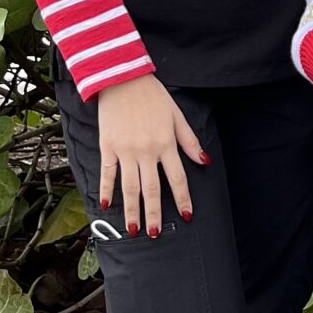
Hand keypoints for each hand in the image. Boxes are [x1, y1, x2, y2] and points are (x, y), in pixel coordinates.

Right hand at [96, 74, 205, 238]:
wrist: (123, 78)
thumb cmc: (153, 96)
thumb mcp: (177, 116)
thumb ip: (190, 142)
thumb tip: (205, 162)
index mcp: (166, 144)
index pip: (177, 178)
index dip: (182, 199)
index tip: (186, 216)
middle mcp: (146, 151)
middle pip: (151, 189)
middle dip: (154, 214)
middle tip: (156, 233)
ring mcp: (125, 150)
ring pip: (129, 187)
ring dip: (131, 210)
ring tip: (133, 229)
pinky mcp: (107, 146)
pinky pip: (107, 173)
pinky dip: (107, 189)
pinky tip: (107, 205)